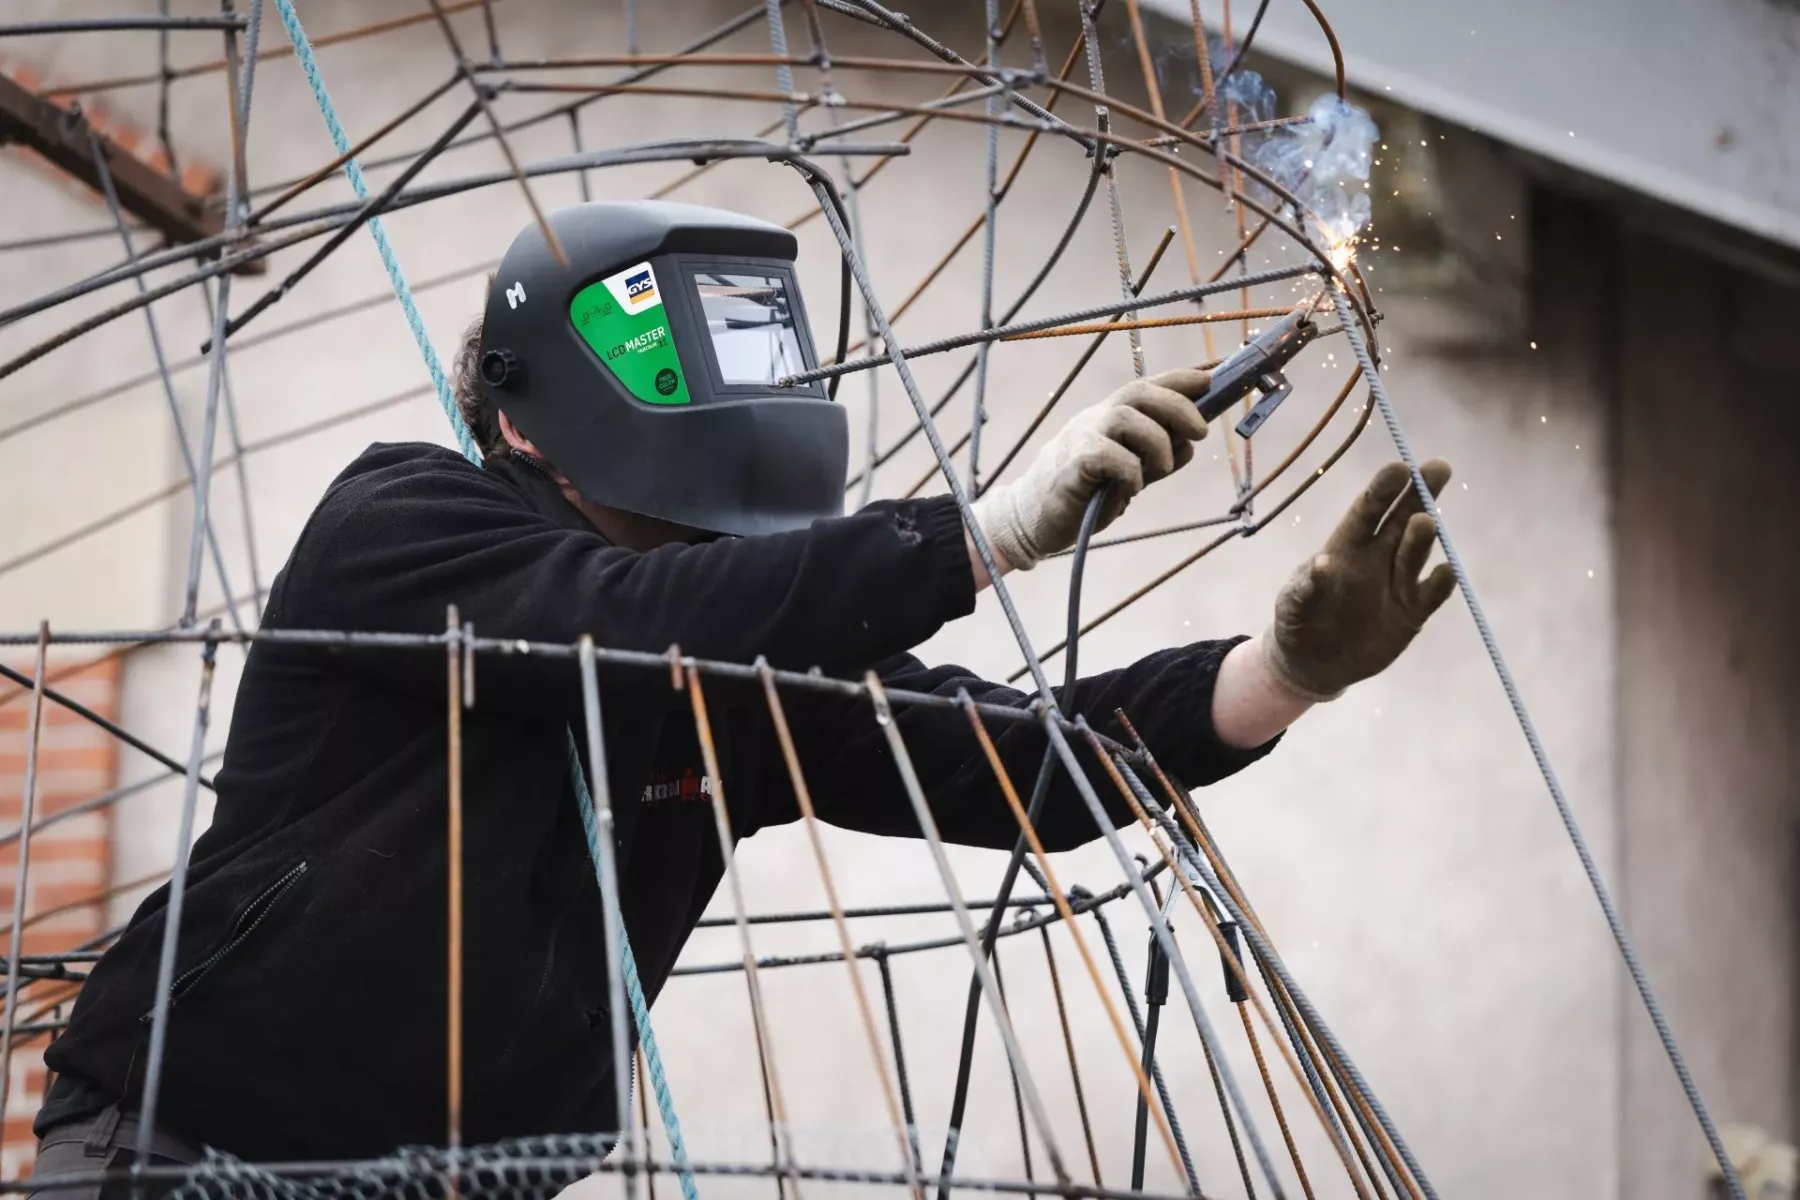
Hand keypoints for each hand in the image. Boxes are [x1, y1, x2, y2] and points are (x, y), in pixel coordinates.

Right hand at [971, 369, 1209, 569]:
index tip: (1211, 378)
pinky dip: (1131, 473)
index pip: (1148, 385)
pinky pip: (1111, 457)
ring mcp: (1083, 437)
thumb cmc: (1087, 491)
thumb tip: (1190, 442)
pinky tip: (1128, 491)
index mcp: (1112, 416)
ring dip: (1157, 444)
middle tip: (1201, 432)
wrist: (1036, 517)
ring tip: (1157, 471)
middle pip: (1139, 391)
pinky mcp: (1073, 464)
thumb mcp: (1132, 471)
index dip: (1181, 378)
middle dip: (1178, 406)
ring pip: (1128, 418)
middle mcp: (1097, 418)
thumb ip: (1158, 455)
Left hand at [1262, 459, 1457, 701]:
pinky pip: (1431, 594)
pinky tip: (1446, 570)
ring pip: (1416, 552)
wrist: (1313, 664)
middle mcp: (1377, 557)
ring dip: (1422, 537)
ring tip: (1425, 522)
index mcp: (1347, 546)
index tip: (1400, 468)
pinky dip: (1440, 583)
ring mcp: (1397, 583)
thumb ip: (1306, 587)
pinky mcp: (1411, 613)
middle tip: (1438, 467)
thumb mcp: (1294, 605)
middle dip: (1420, 493)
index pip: (1368, 510)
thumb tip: (1322, 563)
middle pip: (1403, 519)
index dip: (1383, 489)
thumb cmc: (1298, 621)